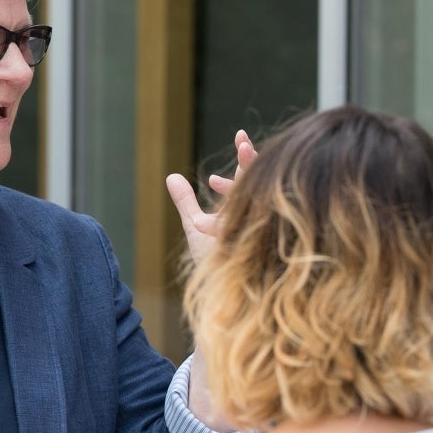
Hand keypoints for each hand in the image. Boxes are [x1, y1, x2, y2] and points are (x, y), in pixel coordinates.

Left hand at [166, 129, 255, 262]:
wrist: (217, 295)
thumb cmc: (210, 261)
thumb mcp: (195, 224)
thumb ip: (185, 201)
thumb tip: (171, 176)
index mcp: (246, 208)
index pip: (251, 177)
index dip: (247, 156)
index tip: (240, 136)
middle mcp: (256, 217)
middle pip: (259, 184)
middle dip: (252, 162)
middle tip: (243, 141)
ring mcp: (260, 231)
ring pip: (261, 200)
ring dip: (252, 179)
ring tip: (242, 153)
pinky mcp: (259, 247)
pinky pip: (255, 222)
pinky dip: (243, 207)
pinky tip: (225, 188)